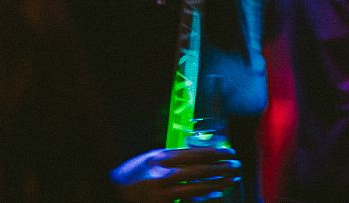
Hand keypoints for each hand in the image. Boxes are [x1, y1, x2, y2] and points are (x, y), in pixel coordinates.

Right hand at [111, 146, 240, 201]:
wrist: (112, 191)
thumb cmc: (134, 174)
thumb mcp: (150, 158)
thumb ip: (170, 157)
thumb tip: (196, 155)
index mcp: (159, 157)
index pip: (192, 153)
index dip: (213, 152)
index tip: (228, 151)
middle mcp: (161, 173)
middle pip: (197, 169)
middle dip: (220, 167)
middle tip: (236, 165)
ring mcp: (161, 192)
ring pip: (196, 187)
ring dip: (217, 183)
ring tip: (232, 180)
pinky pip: (187, 202)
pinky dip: (203, 199)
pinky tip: (216, 196)